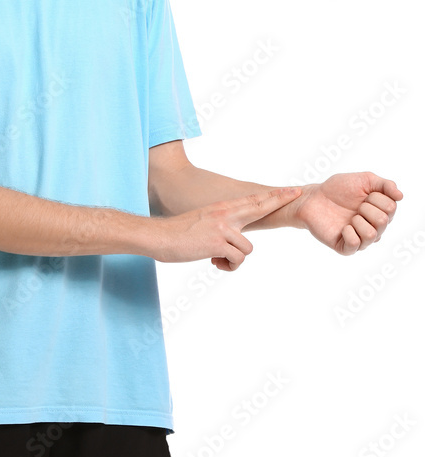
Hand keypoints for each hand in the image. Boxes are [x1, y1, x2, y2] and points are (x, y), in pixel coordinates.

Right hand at [153, 186, 301, 269]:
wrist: (159, 237)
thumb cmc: (178, 234)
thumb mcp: (203, 222)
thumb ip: (222, 225)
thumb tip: (235, 240)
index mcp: (222, 209)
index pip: (253, 200)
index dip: (273, 196)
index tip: (291, 190)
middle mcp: (225, 215)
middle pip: (259, 207)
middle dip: (279, 200)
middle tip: (297, 193)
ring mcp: (223, 228)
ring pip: (247, 249)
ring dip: (234, 259)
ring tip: (217, 259)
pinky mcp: (218, 243)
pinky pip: (236, 260)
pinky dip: (228, 266)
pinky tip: (213, 263)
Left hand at [290, 172, 402, 254]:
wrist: (314, 197)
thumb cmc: (338, 189)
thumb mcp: (364, 180)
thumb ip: (385, 185)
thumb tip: (400, 196)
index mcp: (381, 212)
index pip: (391, 207)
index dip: (375, 197)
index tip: (363, 195)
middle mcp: (374, 228)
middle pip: (383, 221)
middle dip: (366, 207)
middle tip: (355, 206)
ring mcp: (361, 239)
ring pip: (372, 235)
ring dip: (359, 220)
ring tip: (350, 217)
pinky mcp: (346, 248)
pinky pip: (355, 245)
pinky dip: (349, 233)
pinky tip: (343, 227)